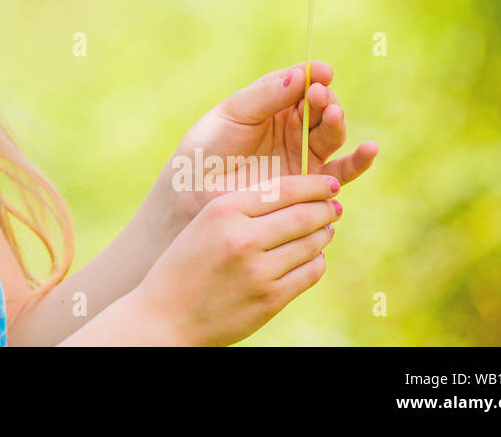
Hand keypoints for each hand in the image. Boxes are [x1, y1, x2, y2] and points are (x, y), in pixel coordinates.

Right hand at [133, 173, 341, 345]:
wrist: (165, 317)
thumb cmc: (184, 266)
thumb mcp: (204, 225)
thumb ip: (243, 209)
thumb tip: (296, 198)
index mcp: (222, 211)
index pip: (282, 189)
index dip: (313, 184)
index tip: (329, 183)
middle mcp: (242, 237)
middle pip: (303, 215)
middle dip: (326, 208)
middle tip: (335, 206)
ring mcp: (258, 270)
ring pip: (310, 244)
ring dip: (324, 234)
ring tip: (326, 230)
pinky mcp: (270, 299)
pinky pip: (309, 273)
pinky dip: (317, 262)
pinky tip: (314, 257)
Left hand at [166, 60, 378, 219]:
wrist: (194, 192)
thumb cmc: (207, 149)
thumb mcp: (233, 114)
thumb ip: (265, 95)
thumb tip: (301, 75)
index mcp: (271, 103)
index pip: (299, 83)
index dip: (312, 75)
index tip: (321, 71)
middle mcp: (292, 127)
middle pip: (319, 106)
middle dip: (322, 98)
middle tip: (317, 95)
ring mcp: (303, 154)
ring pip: (331, 133)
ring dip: (336, 121)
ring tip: (332, 113)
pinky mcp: (310, 184)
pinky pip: (342, 172)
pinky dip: (359, 161)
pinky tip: (370, 149)